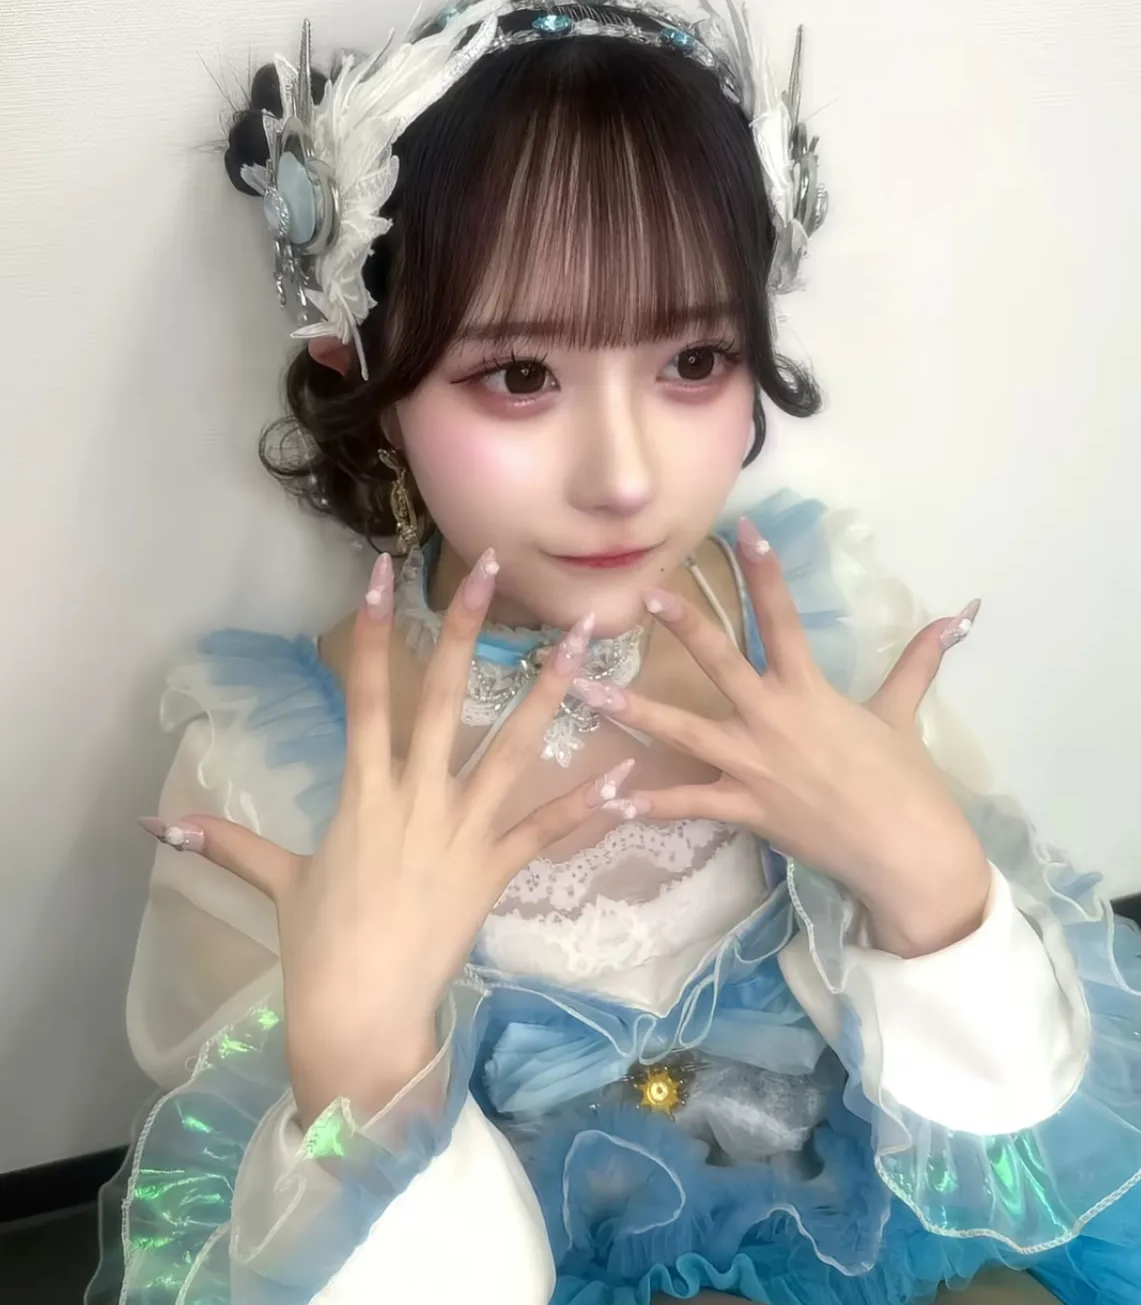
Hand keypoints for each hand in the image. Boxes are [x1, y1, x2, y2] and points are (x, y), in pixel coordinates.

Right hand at [142, 550, 633, 1127]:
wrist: (360, 1015)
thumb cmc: (317, 947)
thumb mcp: (277, 882)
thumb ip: (227, 842)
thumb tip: (154, 824)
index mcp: (362, 793)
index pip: (366, 695)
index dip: (374, 632)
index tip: (381, 574)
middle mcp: (416, 798)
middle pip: (442, 701)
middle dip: (466, 631)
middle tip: (495, 571)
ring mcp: (462, 832)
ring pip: (509, 750)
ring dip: (548, 694)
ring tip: (583, 642)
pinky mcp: (495, 871)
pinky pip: (546, 831)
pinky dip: (585, 803)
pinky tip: (624, 771)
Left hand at [573, 517, 991, 957]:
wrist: (907, 852)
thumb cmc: (906, 781)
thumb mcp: (902, 714)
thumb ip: (918, 662)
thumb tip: (960, 614)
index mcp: (810, 690)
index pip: (782, 618)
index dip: (764, 572)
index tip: (744, 530)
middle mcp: (773, 719)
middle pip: (720, 662)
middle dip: (683, 624)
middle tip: (646, 593)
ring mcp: (753, 765)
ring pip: (682, 731)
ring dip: (633, 709)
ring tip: (586, 690)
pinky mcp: (745, 809)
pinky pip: (689, 804)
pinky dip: (650, 804)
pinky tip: (609, 800)